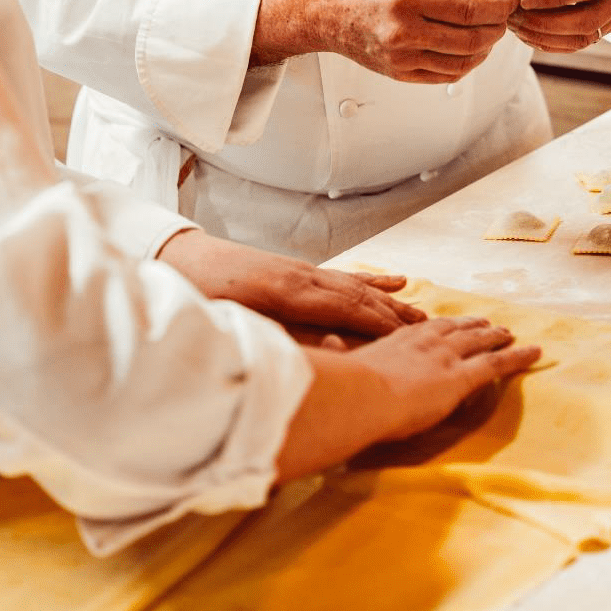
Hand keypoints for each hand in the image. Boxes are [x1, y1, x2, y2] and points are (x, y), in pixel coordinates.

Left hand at [158, 227, 425, 337]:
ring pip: (356, 285)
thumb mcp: (232, 323)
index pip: (347, 309)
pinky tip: (394, 281)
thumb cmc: (196, 295)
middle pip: (360, 296)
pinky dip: (371, 280)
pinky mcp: (295, 270)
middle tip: (434, 329)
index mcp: (288, 292)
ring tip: (422, 310)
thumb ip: (280, 338)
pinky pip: (341, 276)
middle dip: (397, 314)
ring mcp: (301, 270)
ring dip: (390, 299)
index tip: (417, 337)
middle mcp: (302, 277)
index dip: (382, 324)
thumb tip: (329, 353)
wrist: (175, 257)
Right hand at [254, 0, 515, 83]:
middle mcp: (404, 31)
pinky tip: (470, 49)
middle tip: (502, 17)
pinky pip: (445, 75)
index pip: (469, 9)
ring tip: (488, 33)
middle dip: (496, 29)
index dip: (498, 7)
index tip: (509, 0)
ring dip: (485, 49)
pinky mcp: (398, 73)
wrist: (321, 8)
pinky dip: (466, 64)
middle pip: (471, 40)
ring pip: (462, 63)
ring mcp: (400, 57)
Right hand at [274, 317, 541, 479]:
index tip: (443, 322)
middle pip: (452, 329)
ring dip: (495, 336)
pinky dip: (518, 357)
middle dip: (470, 326)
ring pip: (478, 341)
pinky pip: (498, 364)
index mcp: (391, 343)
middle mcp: (422, 343)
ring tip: (509, 333)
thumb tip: (317, 359)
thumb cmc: (344, 391)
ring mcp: (444, 357)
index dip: (436, 326)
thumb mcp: (336, 371)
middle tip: (485, 323)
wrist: (361, 397)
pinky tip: (536, 353)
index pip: (419, 331)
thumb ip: (333, 363)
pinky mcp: (462, 376)